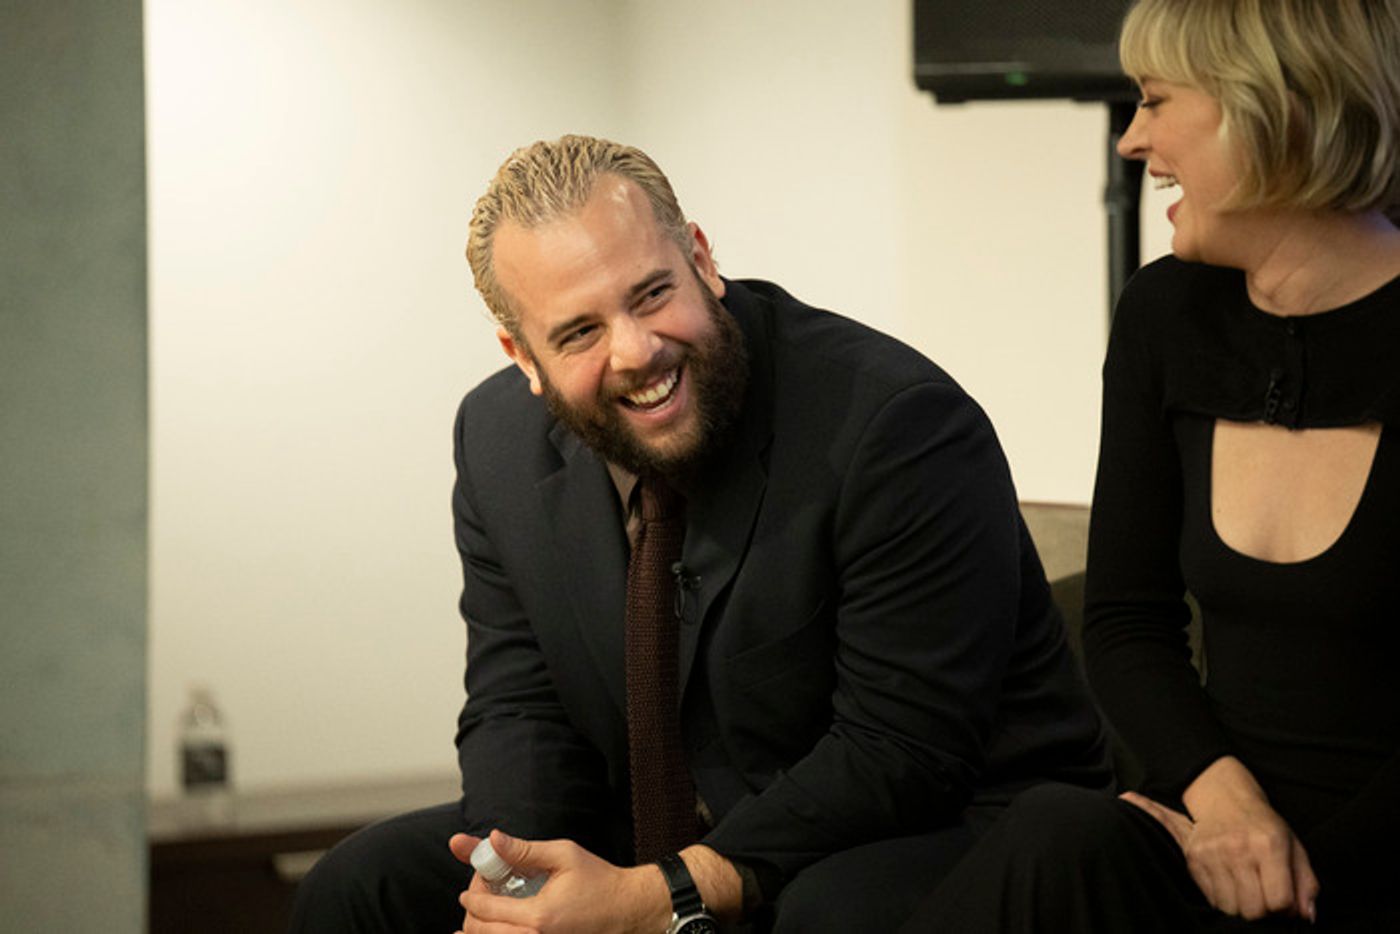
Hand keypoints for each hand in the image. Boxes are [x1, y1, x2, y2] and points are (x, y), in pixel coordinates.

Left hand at [447, 830, 670, 933]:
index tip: (471, 885)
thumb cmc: (599, 881)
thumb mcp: (563, 855)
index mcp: (538, 916)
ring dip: (482, 926)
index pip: (486, 910)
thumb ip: (524, 849)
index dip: (472, 894)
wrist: (626, 909)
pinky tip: (495, 927)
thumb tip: (493, 839)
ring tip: (485, 909)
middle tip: (481, 892)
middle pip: (481, 932)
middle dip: (474, 911)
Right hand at [1122, 756, 1319, 921]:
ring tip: (1244, 887)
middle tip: (1262, 893)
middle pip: (1253, 910)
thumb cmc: (1262, 825)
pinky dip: (1222, 897)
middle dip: (1262, 909)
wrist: (1224, 799)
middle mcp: (1239, 849)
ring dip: (1240, 904)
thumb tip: (1306, 914)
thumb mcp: (1293, 847)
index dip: (1285, 907)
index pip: (1279, 901)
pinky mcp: (1194, 858)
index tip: (1282, 898)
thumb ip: (1306, 883)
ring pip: (1230, 908)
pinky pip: (1212, 899)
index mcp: (1269, 845)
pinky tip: (1229, 880)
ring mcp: (1213, 854)